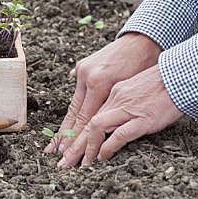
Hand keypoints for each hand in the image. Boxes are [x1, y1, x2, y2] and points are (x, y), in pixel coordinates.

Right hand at [44, 32, 160, 153]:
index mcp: (100, 82)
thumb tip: (104, 132)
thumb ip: (114, 110)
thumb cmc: (142, 66)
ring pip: (73, 106)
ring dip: (65, 127)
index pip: (86, 119)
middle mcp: (87, 77)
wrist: (140, 41)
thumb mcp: (131, 91)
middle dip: (65, 139)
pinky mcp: (82, 68)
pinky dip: (73, 112)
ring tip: (55, 146)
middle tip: (56, 157)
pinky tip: (66, 126)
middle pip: (75, 115)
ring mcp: (82, 71)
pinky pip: (77, 95)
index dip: (77, 140)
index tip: (70, 155)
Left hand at [58, 65, 183, 167]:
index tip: (68, 146)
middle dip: (74, 144)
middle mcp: (117, 98)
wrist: (181, 76)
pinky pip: (119, 134)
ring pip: (97, 127)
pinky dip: (108, 147)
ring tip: (81, 163)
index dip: (77, 132)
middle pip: (87, 122)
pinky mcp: (142, 118)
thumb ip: (124, 99)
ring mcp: (128, 108)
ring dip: (86, 148)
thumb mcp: (137, 87)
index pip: (90, 113)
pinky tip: (102, 158)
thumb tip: (117, 115)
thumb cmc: (164, 83)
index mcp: (115, 91)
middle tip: (64, 162)